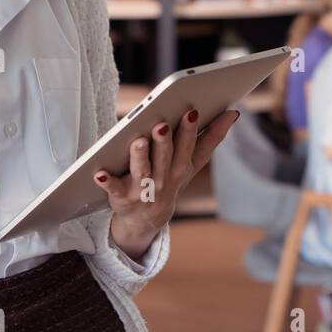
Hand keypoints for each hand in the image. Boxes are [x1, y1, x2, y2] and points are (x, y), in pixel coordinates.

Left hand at [93, 108, 241, 258]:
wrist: (146, 220)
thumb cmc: (169, 179)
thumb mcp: (192, 163)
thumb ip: (211, 138)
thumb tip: (234, 113)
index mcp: (183, 166)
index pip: (191, 146)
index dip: (193, 130)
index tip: (193, 111)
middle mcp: (166, 179)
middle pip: (167, 156)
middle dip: (166, 140)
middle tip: (162, 124)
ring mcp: (144, 190)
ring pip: (143, 170)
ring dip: (141, 156)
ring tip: (138, 140)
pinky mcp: (123, 198)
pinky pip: (113, 189)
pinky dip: (106, 182)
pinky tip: (98, 173)